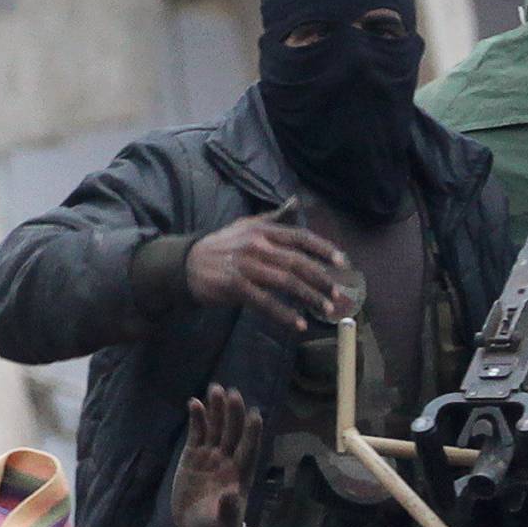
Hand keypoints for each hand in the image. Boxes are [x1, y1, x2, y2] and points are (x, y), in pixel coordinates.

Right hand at [172, 384, 262, 526]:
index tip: (256, 415)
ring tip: (215, 388)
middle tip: (233, 393)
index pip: (249, 450)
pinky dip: (197, 419)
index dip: (252, 433)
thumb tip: (233, 495)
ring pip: (216, 429)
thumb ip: (229, 511)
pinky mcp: (193, 457)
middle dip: (233, 414)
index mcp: (240, 476)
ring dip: (217, 410)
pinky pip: (197, 434)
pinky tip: (195, 403)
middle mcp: (228, 462)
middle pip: (233, 433)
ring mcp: (211, 457)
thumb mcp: (223, 525)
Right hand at [185, 214, 351, 333]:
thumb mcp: (246, 226)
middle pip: (297, 262)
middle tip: (339, 295)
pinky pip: (266, 302)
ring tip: (326, 310)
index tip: (342, 263)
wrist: (186, 264)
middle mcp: (257, 244)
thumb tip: (295, 202)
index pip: (300, 236)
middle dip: (322, 280)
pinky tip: (299, 324)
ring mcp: (246, 265)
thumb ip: (273, 218)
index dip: (323, 249)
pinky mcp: (235, 285)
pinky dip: (285, 315)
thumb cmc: (222, 246)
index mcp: (262, 229)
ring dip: (309, 297)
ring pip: (286, 282)